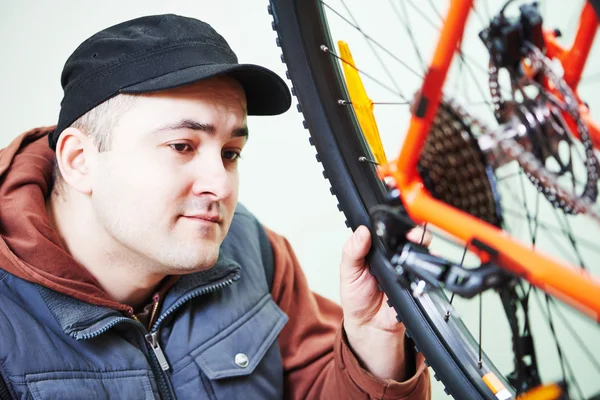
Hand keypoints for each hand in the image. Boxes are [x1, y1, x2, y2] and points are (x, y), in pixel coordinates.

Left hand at [340, 225, 430, 380]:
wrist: (369, 327)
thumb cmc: (357, 297)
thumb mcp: (348, 272)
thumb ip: (352, 251)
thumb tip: (361, 231)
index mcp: (376, 248)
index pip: (387, 228)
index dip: (392, 222)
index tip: (393, 220)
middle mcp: (393, 255)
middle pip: (410, 235)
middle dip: (414, 231)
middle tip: (411, 235)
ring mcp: (407, 268)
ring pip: (422, 251)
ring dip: (422, 246)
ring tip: (417, 246)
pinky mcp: (417, 283)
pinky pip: (426, 273)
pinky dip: (427, 268)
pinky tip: (421, 268)